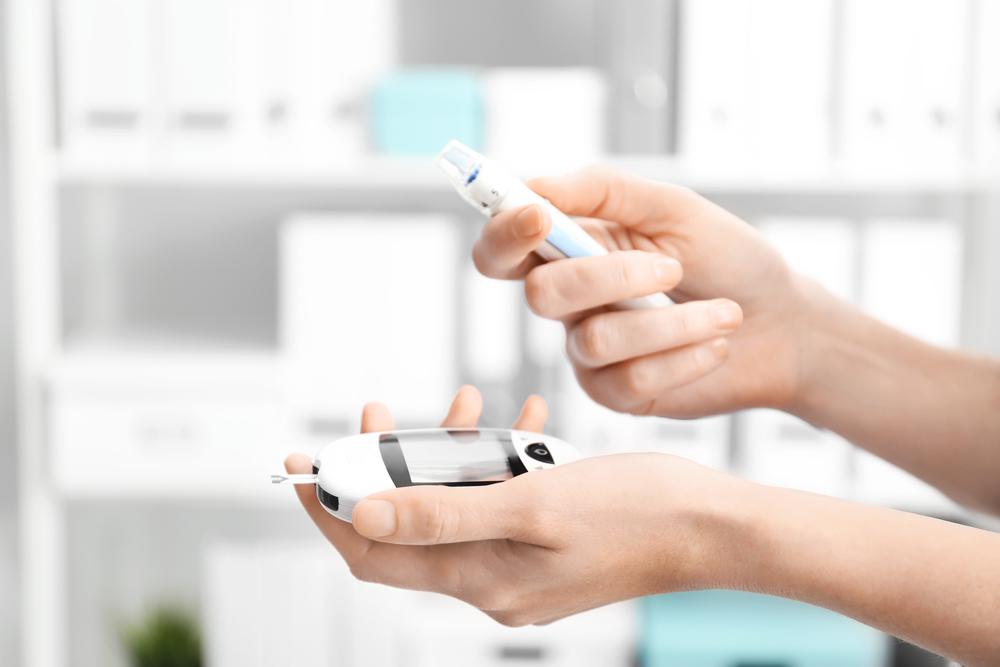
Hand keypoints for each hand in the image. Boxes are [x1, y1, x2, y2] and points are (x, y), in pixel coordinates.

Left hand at [285, 386, 746, 625]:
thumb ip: (443, 512)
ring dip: (449, 454)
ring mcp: (519, 565)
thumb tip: (361, 514)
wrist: (712, 527)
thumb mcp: (533, 503)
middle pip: (409, 524)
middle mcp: (492, 581)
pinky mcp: (544, 545)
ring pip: (454, 505)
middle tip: (380, 415)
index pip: (374, 551)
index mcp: (482, 578)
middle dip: (391, 465)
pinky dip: (496, 459)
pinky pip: (498, 500)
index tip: (306, 464)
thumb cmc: (637, 513)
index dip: (332, 509)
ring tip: (466, 406)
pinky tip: (518, 421)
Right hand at [473, 166, 808, 416]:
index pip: (502, 248)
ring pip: (595, 341)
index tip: (539, 217)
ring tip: (724, 313)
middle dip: (610, 277)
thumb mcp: (675, 208)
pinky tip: (714, 345)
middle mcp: (572, 302)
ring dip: (671, 323)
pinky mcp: (616, 393)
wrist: (783, 325)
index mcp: (573, 248)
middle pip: (540, 296)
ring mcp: (589, 352)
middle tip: (672, 268)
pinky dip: (685, 357)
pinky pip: (629, 380)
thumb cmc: (730, 261)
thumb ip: (602, 190)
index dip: (503, 233)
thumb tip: (535, 186)